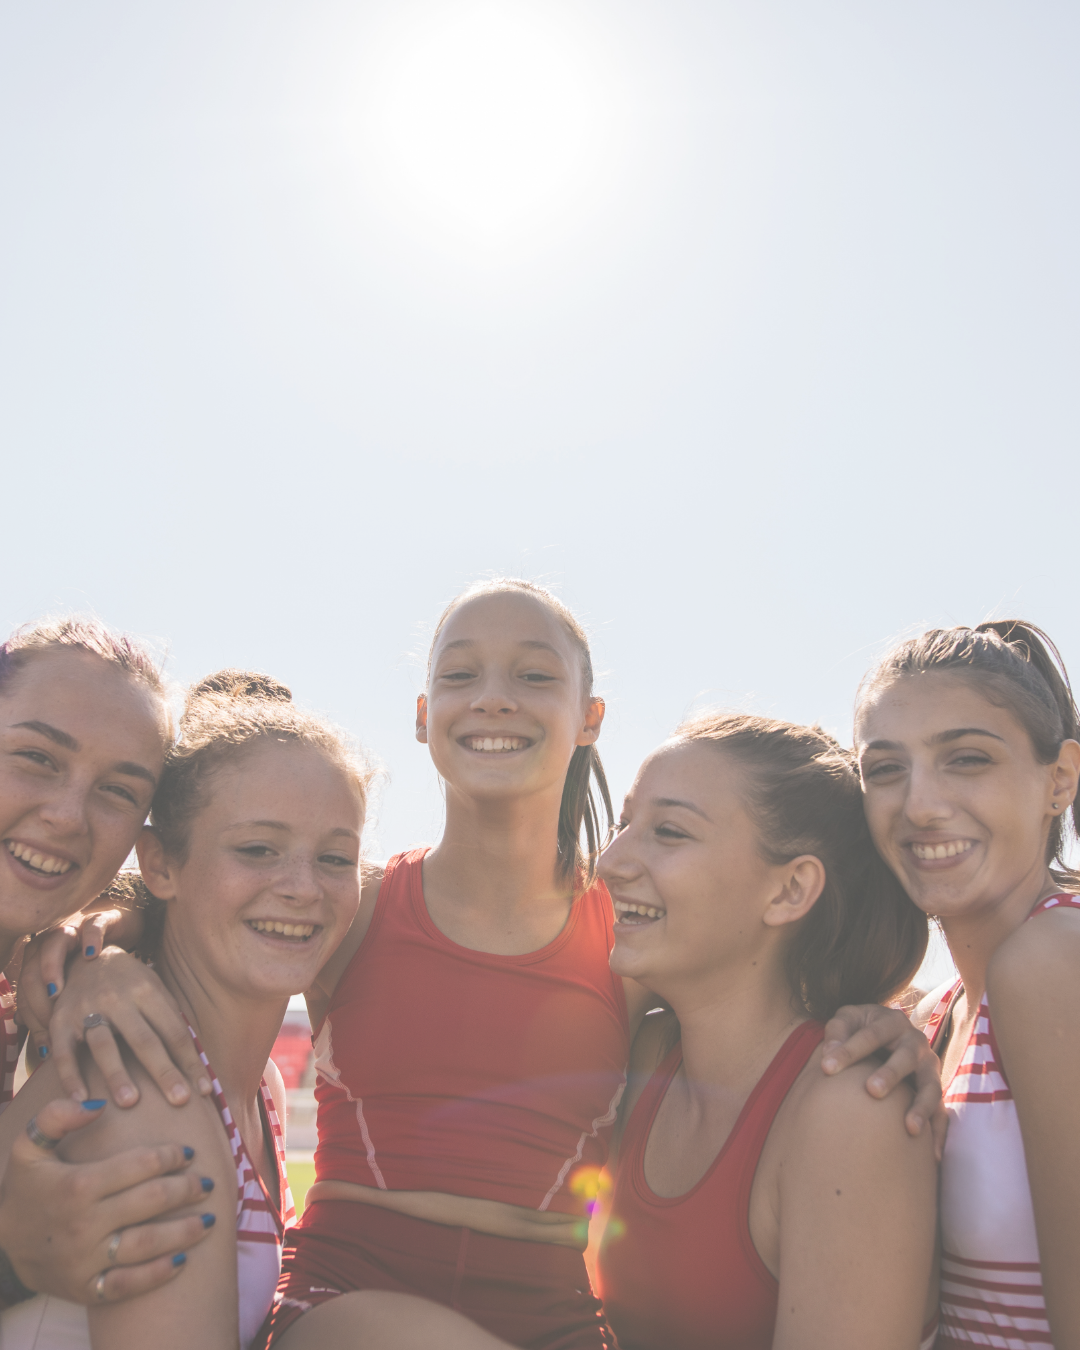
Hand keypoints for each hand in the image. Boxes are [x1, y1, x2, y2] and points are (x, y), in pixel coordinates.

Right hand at [0, 1098, 216, 1303]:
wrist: (0, 1241)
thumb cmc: (27, 1186)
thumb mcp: (28, 1146)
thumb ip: (56, 1117)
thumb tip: (98, 1104)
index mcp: (77, 1185)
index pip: (139, 1165)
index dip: (171, 1156)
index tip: (189, 1153)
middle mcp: (84, 1223)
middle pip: (151, 1202)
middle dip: (187, 1189)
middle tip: (208, 1183)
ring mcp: (85, 1260)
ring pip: (147, 1245)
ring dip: (184, 1232)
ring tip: (209, 1220)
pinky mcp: (86, 1289)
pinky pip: (128, 1285)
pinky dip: (158, 1275)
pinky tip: (182, 1260)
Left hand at [18, 916, 121, 1060]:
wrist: (121, 932)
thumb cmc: (98, 970)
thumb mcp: (78, 993)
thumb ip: (61, 1015)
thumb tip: (46, 1054)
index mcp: (40, 966)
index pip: (26, 995)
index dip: (31, 1019)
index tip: (46, 1044)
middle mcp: (51, 947)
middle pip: (31, 970)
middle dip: (35, 999)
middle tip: (49, 1022)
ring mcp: (74, 930)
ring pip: (52, 944)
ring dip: (49, 967)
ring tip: (57, 991)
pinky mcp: (99, 919)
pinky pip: (91, 925)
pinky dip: (89, 938)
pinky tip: (92, 955)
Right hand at [43, 949, 210, 1107]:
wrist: (88, 958)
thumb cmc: (131, 983)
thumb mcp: (155, 989)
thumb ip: (171, 1020)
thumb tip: (197, 1061)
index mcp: (148, 991)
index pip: (174, 1032)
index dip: (191, 1062)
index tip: (204, 1091)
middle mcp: (118, 999)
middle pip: (144, 1040)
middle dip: (163, 1071)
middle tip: (180, 1101)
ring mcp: (87, 1009)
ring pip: (104, 1045)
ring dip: (117, 1075)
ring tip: (130, 1103)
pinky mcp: (60, 1021)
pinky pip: (64, 1053)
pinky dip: (70, 1077)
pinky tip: (81, 1100)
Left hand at [821, 1003, 946, 1157]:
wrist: (887, 1033)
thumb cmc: (860, 1028)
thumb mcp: (848, 1019)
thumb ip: (837, 1031)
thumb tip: (828, 1054)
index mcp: (893, 1022)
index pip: (870, 1035)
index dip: (848, 1050)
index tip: (826, 1068)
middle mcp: (916, 1043)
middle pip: (906, 1058)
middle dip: (890, 1074)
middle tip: (872, 1091)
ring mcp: (929, 1068)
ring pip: (930, 1087)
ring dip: (921, 1107)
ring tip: (910, 1129)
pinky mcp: (934, 1091)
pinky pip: (942, 1114)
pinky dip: (939, 1134)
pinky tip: (934, 1157)